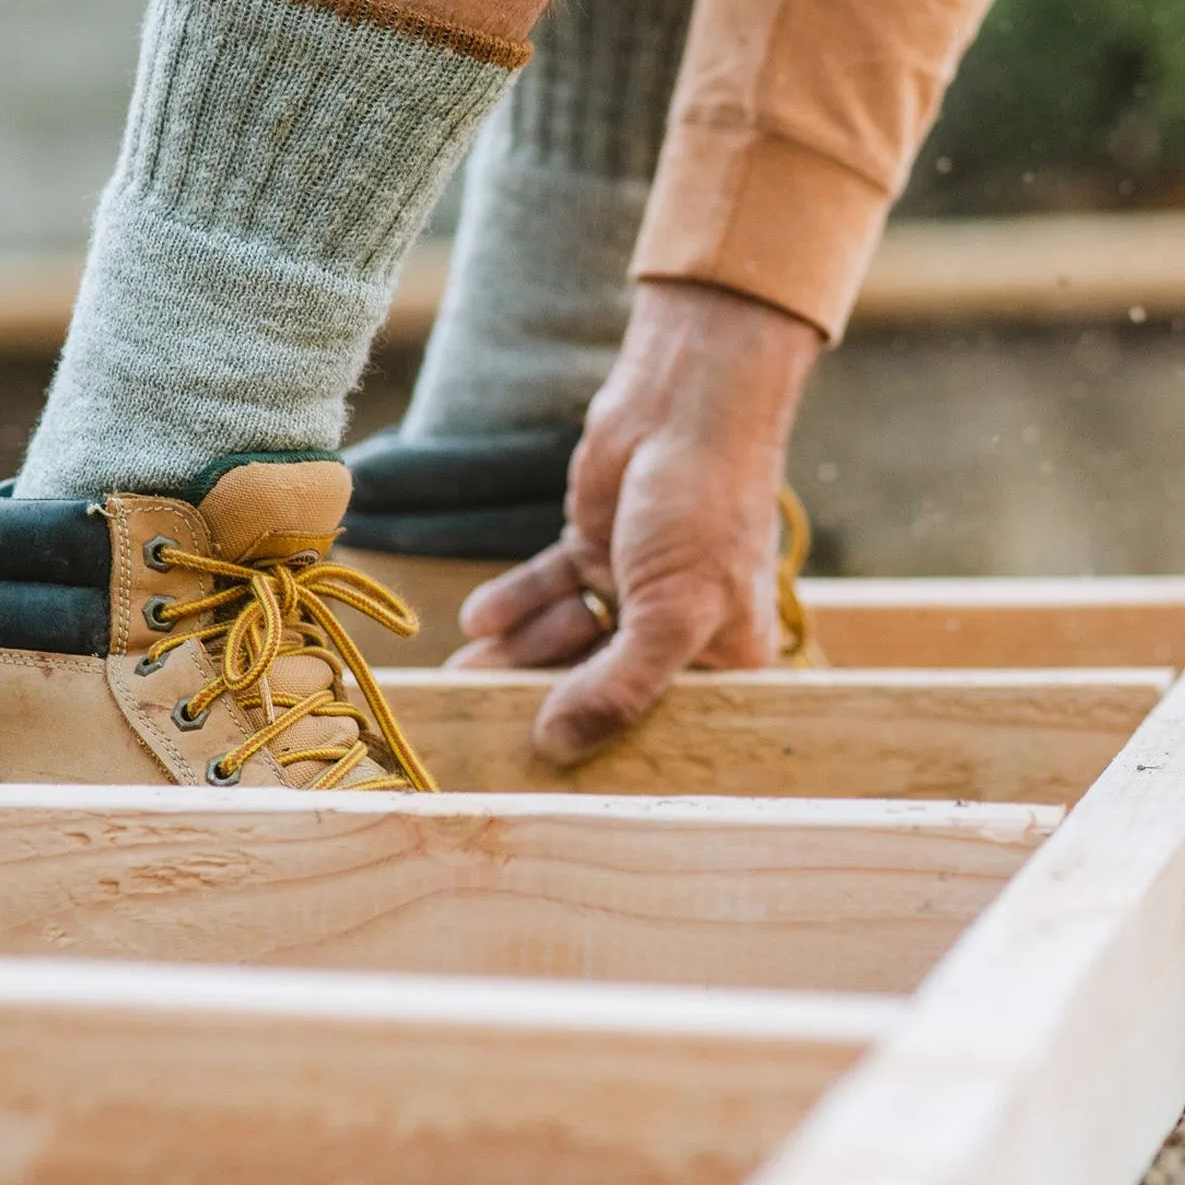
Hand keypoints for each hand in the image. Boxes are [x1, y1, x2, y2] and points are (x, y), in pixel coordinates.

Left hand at [449, 278, 822, 763]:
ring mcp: (633, 588)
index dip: (609, 753)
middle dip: (540, 702)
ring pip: (563, 638)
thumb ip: (615, 686)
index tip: (546, 780)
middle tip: (478, 728)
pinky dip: (514, 603)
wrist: (685, 403)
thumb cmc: (705, 508)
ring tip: (461, 679)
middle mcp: (679, 630)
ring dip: (514, 655)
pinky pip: (547, 589)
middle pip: (601, 686)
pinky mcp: (594, 547)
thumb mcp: (671, 610)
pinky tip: (480, 620)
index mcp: (723, 658)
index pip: (660, 726)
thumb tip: (557, 746)